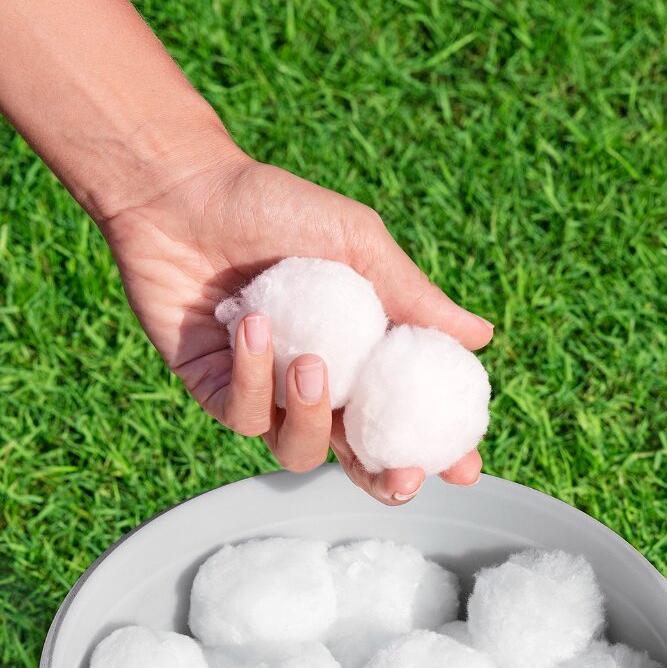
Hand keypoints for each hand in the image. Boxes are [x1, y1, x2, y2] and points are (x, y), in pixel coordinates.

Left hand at [102, 148, 492, 504]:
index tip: (464, 465)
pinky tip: (255, 326)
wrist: (185, 189)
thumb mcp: (356, 244)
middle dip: (382, 477)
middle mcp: (315, 385)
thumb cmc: (274, 206)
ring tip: (310, 360)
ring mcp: (264, 394)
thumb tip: (481, 337)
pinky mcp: (215, 391)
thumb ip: (412, 296)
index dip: (434, 450)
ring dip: (312, 416)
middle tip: (398, 470)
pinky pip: (243, 415)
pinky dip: (254, 377)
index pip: (402, 417)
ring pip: (298, 450)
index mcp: (359, 356)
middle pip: (356, 458)